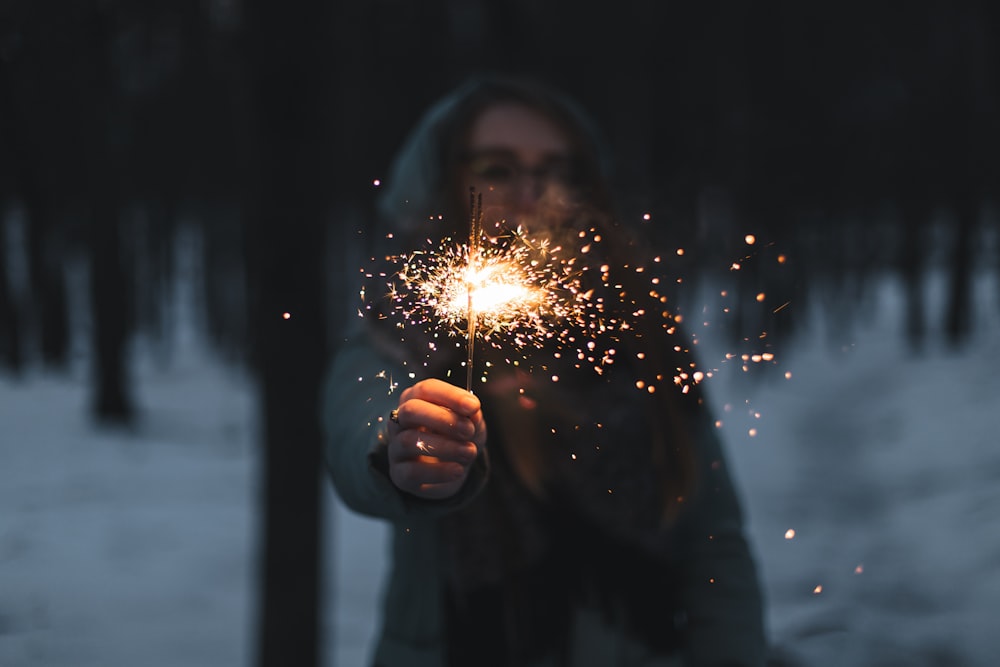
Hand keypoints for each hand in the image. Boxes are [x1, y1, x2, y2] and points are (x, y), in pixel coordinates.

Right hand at [387, 379, 486, 499]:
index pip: (425, 389)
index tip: (473, 407)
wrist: (455, 469)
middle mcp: (400, 420)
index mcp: (415, 399)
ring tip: (469, 452)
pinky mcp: (398, 474)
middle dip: (442, 419)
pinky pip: (411, 471)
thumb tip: (471, 412)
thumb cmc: (459, 437)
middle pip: (410, 410)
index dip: (450, 396)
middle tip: (469, 431)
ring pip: (409, 441)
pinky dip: (439, 471)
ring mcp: (395, 447)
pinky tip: (458, 470)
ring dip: (445, 447)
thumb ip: (471, 415)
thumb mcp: (471, 422)